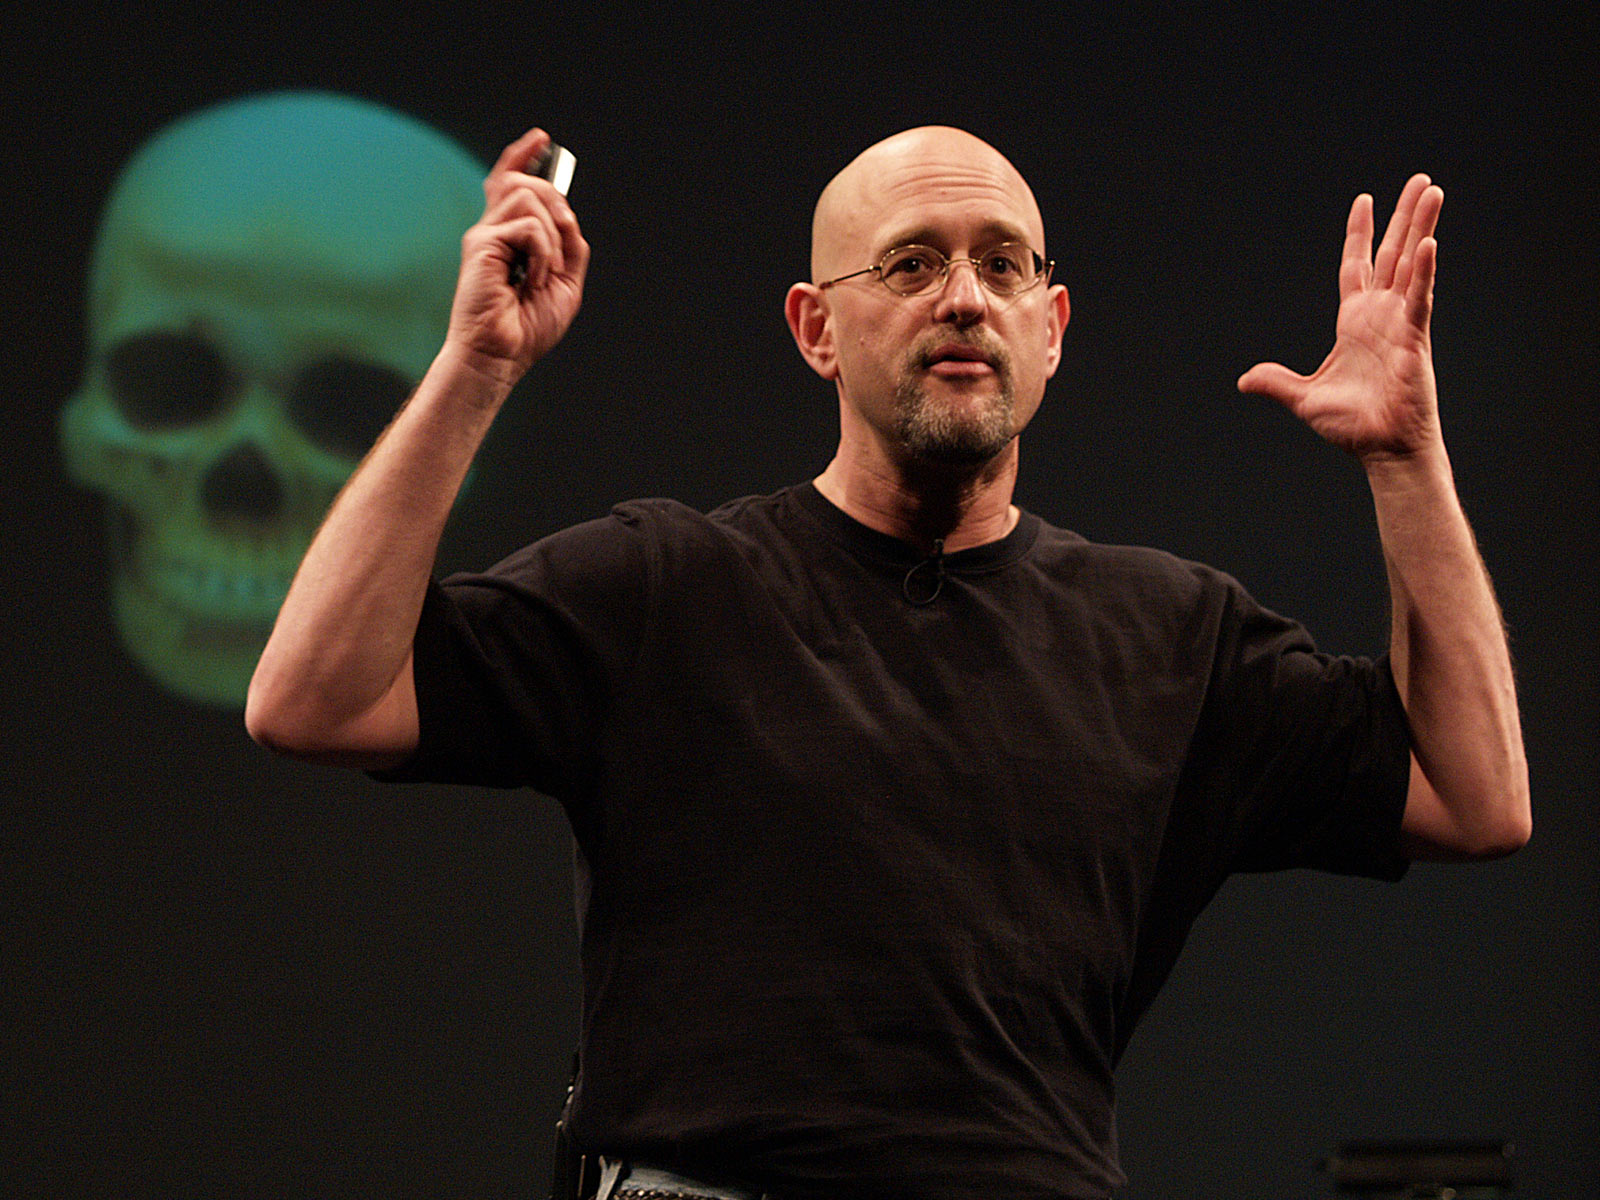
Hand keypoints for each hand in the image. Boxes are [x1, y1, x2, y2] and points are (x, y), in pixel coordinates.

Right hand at [446, 128, 589, 385]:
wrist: (501, 355)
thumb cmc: (527, 329)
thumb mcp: (565, 284)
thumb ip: (570, 247)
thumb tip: (568, 218)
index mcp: (510, 239)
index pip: (510, 184)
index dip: (523, 157)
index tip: (541, 138)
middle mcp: (493, 231)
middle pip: (526, 183)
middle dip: (557, 202)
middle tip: (565, 237)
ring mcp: (485, 235)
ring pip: (529, 197)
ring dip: (552, 236)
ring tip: (544, 274)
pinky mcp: (481, 243)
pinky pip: (529, 227)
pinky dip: (543, 254)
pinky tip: (532, 280)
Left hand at [1238, 174, 1443, 462]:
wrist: (1380, 450)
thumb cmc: (1350, 426)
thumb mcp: (1302, 398)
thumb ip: (1276, 383)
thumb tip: (1244, 380)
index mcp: (1353, 323)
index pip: (1356, 266)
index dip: (1360, 234)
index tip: (1365, 200)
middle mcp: (1380, 315)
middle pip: (1392, 254)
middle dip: (1403, 216)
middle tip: (1419, 181)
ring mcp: (1399, 323)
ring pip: (1411, 265)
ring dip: (1421, 227)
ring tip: (1433, 191)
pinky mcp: (1413, 339)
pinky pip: (1418, 299)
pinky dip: (1423, 272)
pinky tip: (1428, 244)